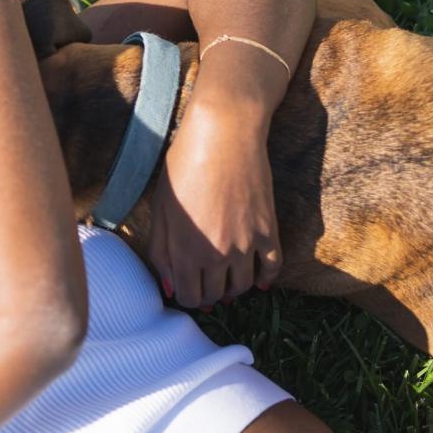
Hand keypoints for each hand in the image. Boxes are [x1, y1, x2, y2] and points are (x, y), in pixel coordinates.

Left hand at [147, 101, 281, 308]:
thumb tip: (169, 286)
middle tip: (205, 282)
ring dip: (233, 289)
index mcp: (185, 252)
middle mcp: (217, 255)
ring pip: (242, 287)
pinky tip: (258, 280)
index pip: (188, 297)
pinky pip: (272, 268)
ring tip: (226, 280)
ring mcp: (246, 245)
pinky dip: (265, 279)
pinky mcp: (268, 230)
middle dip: (207, 293)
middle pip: (215, 295)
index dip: (186, 295)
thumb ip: (161, 251)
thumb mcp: (160, 209)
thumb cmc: (183, 166)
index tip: (186, 286)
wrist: (223, 136)